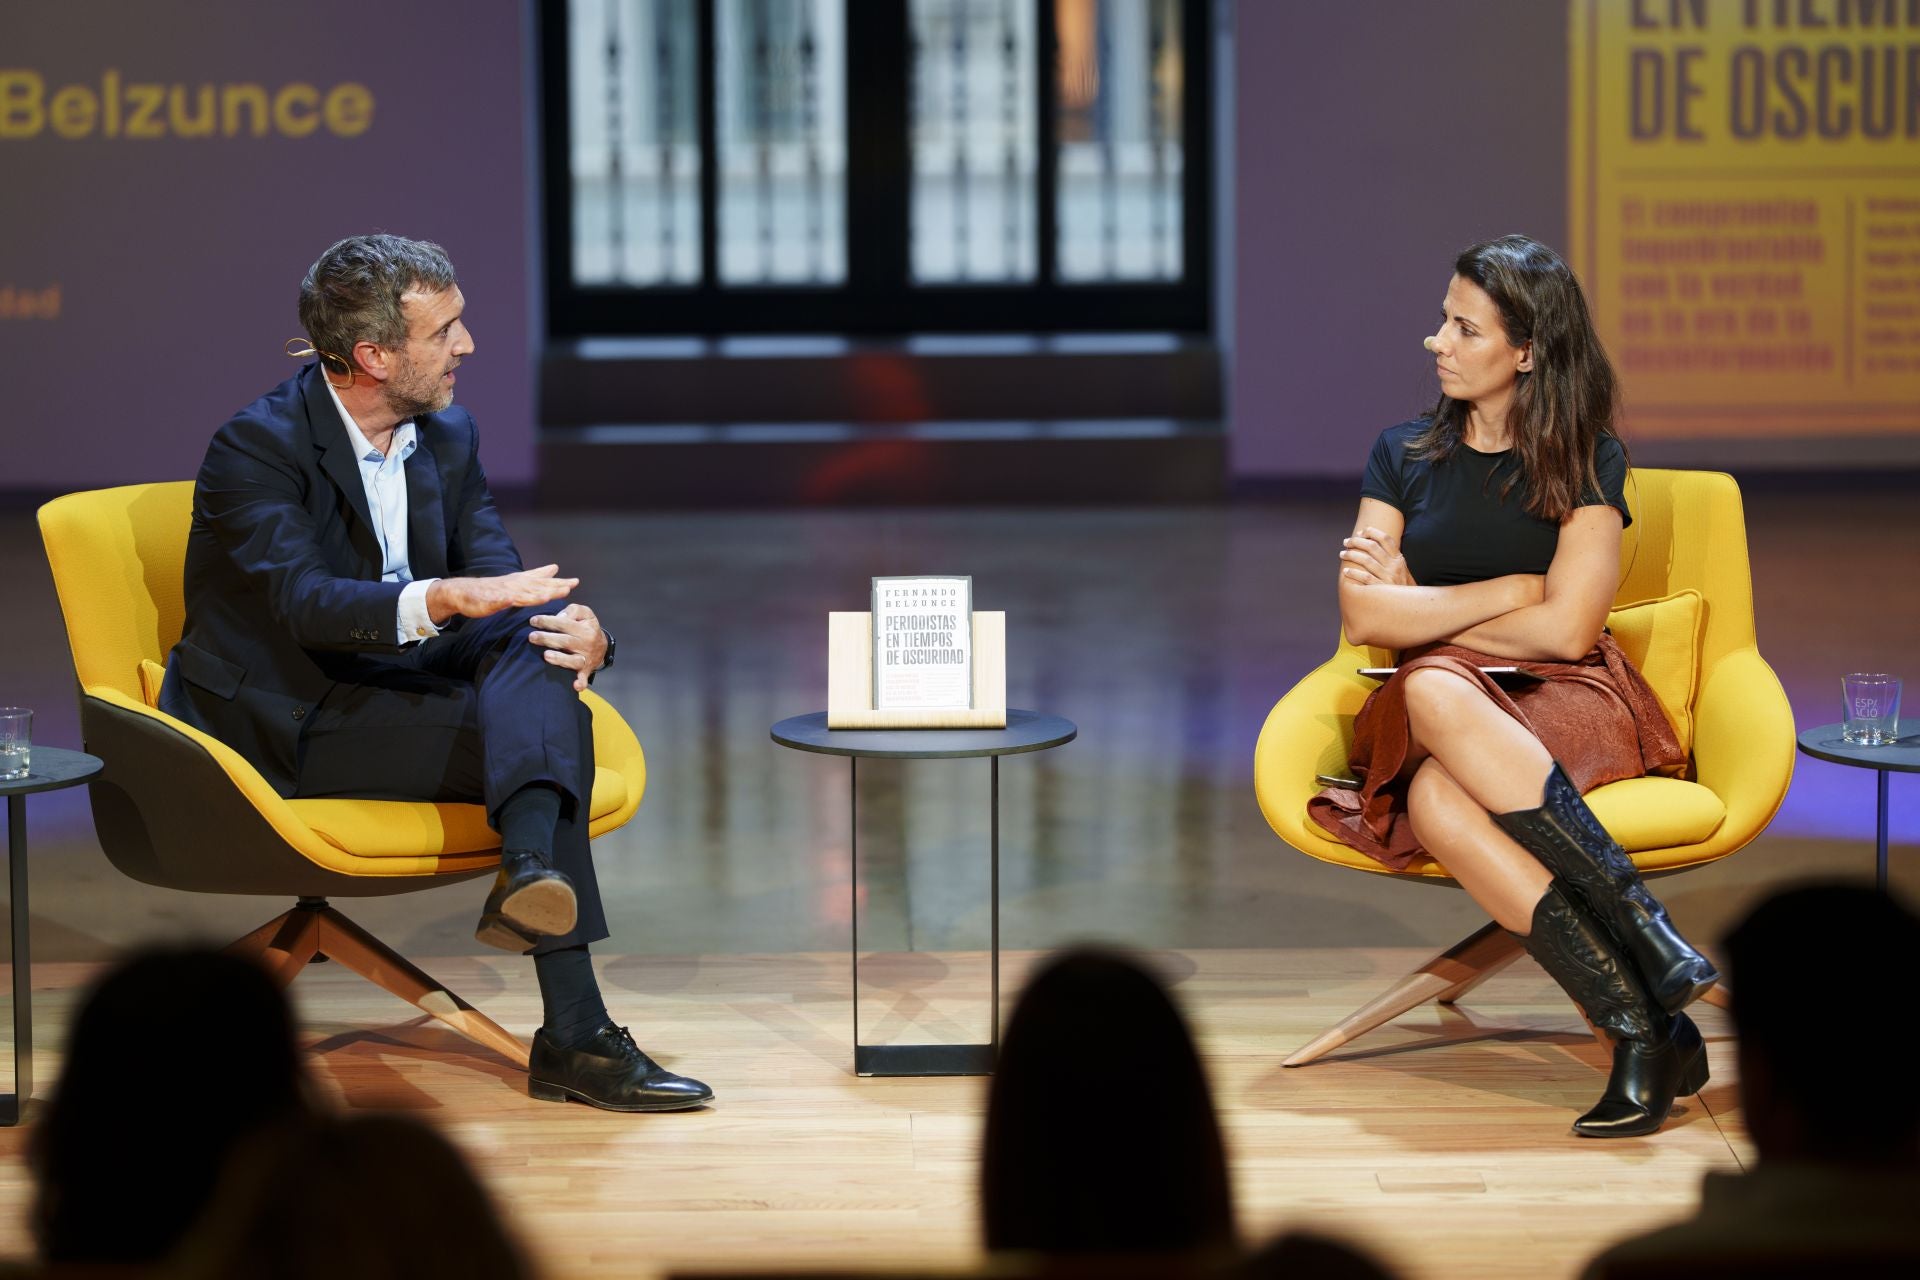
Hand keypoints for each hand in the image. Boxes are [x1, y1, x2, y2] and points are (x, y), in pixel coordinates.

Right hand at [427, 565, 576, 623]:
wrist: (463, 592)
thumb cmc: (491, 588)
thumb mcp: (517, 581)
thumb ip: (536, 575)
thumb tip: (555, 567)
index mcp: (520, 582)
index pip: (543, 581)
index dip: (558, 582)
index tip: (575, 582)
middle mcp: (514, 585)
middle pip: (536, 587)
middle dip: (552, 587)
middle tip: (568, 587)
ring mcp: (501, 592)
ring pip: (519, 594)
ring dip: (533, 594)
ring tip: (546, 596)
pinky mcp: (489, 600)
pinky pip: (497, 600)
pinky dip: (504, 599)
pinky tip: (510, 600)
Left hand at [528, 602, 607, 690]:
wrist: (602, 647)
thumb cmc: (587, 627)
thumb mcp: (585, 613)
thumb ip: (572, 611)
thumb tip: (560, 616)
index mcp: (584, 628)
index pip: (564, 623)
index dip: (548, 621)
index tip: (533, 620)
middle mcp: (585, 644)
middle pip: (565, 641)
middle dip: (548, 639)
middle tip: (532, 637)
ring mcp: (585, 658)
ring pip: (573, 660)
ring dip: (560, 659)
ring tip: (546, 656)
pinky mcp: (585, 670)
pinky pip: (583, 677)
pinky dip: (581, 682)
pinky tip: (575, 686)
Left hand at [1339, 527, 1414, 586]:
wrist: (1410, 607)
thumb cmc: (1402, 589)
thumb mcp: (1403, 572)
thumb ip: (1392, 560)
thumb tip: (1373, 547)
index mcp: (1399, 559)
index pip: (1385, 539)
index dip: (1371, 532)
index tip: (1360, 532)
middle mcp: (1394, 566)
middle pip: (1372, 547)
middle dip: (1356, 542)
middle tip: (1346, 542)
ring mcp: (1388, 578)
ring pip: (1366, 560)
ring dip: (1351, 555)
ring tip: (1342, 554)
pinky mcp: (1381, 589)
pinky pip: (1365, 578)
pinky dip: (1354, 574)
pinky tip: (1345, 572)